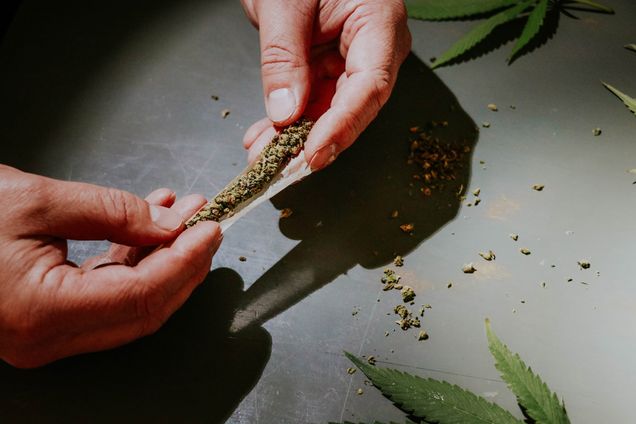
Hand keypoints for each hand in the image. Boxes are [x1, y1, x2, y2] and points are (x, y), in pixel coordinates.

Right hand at [0, 165, 221, 367]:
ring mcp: (44, 334)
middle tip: (206, 225)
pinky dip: (131, 261)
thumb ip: (111, 211)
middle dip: (182, 264)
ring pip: (128, 304)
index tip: (210, 229)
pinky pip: (104, 295)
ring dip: (160, 258)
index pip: (142, 296)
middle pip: (143, 309)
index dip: (184, 261)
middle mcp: (45, 338)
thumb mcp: (37, 200)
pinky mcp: (44, 319)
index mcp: (41, 313)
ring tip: (181, 214)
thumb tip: (169, 225)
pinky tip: (146, 225)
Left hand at [241, 0, 410, 168]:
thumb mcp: (284, 3)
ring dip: (294, 139)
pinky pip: (312, 103)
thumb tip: (285, 113)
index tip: (313, 154)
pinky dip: (286, 123)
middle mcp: (374, 48)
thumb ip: (283, 57)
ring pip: (329, 113)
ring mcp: (352, 61)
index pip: (369, 85)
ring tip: (260, 156)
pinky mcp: (330, 69)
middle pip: (352, 107)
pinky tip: (263, 138)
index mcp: (379, 22)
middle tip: (280, 168)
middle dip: (314, 141)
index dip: (343, 125)